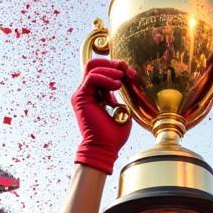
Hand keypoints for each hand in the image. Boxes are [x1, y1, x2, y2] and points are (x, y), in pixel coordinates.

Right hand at [72, 59, 133, 174]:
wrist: (104, 149)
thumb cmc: (113, 135)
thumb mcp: (123, 110)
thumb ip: (122, 96)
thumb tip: (127, 81)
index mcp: (94, 94)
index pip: (101, 70)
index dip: (116, 67)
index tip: (131, 74)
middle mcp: (86, 92)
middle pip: (94, 64)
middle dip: (112, 63)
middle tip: (126, 69)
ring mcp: (81, 94)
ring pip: (92, 68)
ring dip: (110, 70)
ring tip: (121, 79)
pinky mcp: (80, 97)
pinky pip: (92, 78)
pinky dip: (105, 78)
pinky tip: (116, 86)